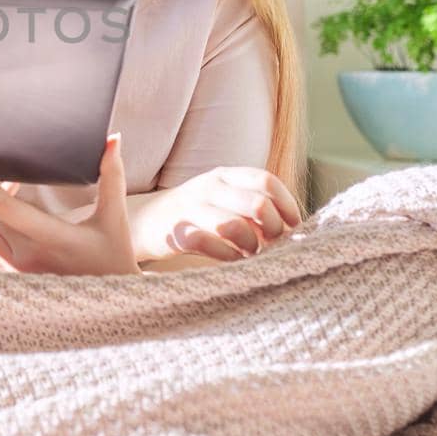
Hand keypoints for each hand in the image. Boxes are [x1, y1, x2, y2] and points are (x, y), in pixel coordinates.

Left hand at [0, 134, 140, 274]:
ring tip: (8, 198)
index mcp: (54, 240)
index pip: (5, 208)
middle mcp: (29, 260)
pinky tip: (2, 223)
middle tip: (14, 177)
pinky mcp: (13, 283)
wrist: (112, 305)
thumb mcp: (115, 217)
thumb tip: (112, 138)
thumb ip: (112, 175)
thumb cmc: (115, 259)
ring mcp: (18, 274)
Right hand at [147, 167, 301, 261]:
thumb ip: (253, 204)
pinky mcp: (177, 233)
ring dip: (251, 245)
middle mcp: (209, 187)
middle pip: (257, 205)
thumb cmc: (195, 213)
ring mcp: (191, 209)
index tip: (293, 226)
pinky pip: (211, 246)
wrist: (143, 221)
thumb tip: (292, 226)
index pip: (266, 181)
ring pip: (235, 226)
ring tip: (251, 253)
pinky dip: (229, 257)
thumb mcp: (223, 197)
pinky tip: (233, 260)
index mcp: (225, 175)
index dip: (286, 205)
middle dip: (273, 229)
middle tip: (272, 243)